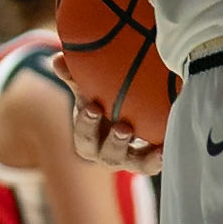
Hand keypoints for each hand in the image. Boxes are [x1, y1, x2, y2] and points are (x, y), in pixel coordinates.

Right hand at [49, 53, 162, 174]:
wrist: (127, 118)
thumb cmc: (101, 105)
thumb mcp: (88, 93)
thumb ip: (74, 78)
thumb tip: (57, 60)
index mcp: (90, 141)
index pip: (85, 137)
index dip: (87, 125)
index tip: (93, 107)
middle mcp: (108, 155)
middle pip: (108, 155)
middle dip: (113, 143)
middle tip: (122, 126)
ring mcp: (131, 161)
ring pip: (134, 163)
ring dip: (142, 153)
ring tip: (151, 138)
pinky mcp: (151, 161)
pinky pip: (156, 163)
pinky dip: (159, 157)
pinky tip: (165, 147)